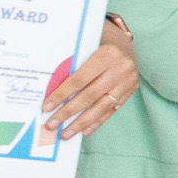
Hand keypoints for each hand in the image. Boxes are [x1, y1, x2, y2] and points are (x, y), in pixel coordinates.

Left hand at [44, 23, 135, 138]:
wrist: (124, 44)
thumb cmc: (97, 46)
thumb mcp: (85, 49)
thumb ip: (72, 66)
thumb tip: (50, 91)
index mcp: (105, 55)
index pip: (79, 79)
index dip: (61, 95)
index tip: (46, 107)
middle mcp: (119, 69)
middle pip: (89, 95)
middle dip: (68, 112)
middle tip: (52, 124)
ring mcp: (127, 81)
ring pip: (101, 107)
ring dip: (81, 123)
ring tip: (66, 133)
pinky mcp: (131, 90)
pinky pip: (112, 110)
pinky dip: (97, 122)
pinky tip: (84, 130)